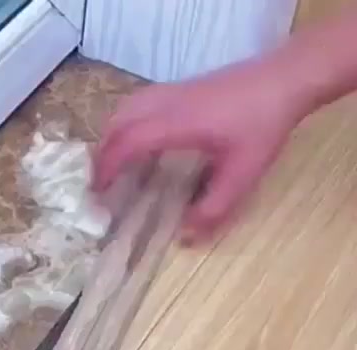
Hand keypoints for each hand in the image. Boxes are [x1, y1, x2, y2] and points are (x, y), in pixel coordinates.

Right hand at [93, 56, 305, 240]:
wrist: (285, 79)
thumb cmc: (263, 125)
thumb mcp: (243, 174)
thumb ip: (214, 208)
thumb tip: (187, 238)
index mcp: (175, 124)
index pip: (126, 142)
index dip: (106, 168)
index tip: (96, 194)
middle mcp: (166, 104)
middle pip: (117, 123)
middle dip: (102, 154)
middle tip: (99, 184)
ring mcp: (172, 92)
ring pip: (125, 109)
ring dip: (112, 136)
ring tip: (113, 164)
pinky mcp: (181, 88)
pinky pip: (140, 103)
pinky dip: (127, 124)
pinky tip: (140, 142)